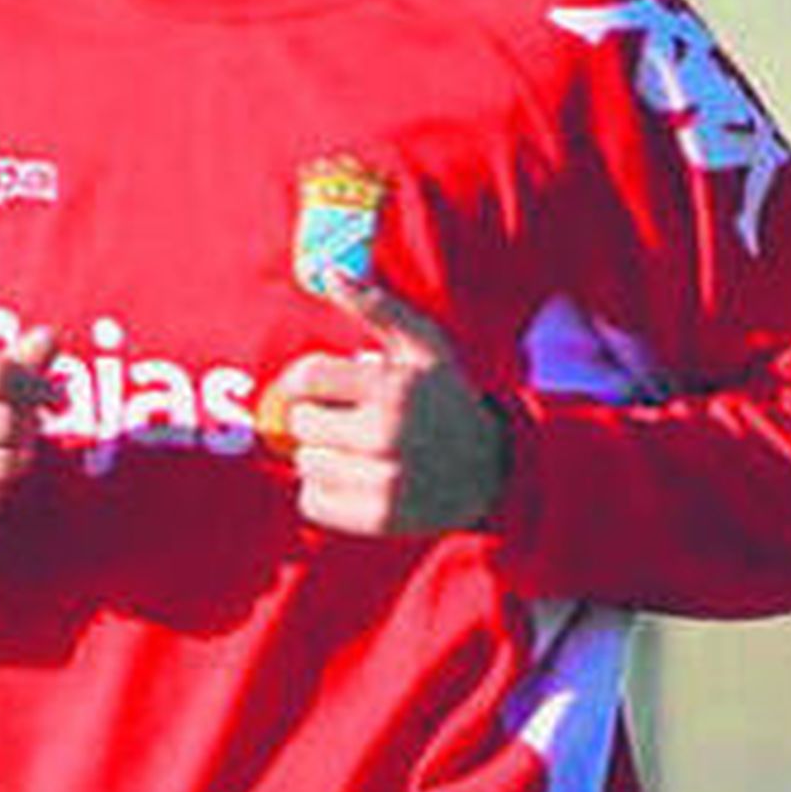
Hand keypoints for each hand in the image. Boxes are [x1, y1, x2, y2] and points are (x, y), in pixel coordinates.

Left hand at [272, 278, 508, 536]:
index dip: (303, 381)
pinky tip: (355, 479)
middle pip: (301, 424)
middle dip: (317, 420)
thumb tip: (330, 274)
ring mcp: (384, 480)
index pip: (307, 378)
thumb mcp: (423, 346)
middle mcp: (387, 434)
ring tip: (355, 451)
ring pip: (305, 464)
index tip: (318, 387)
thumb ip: (377, 307)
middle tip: (347, 421)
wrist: (489, 469)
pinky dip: (324, 492)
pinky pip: (312, 502)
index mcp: (393, 387)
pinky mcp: (378, 517)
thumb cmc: (446, 398)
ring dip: (321, 457)